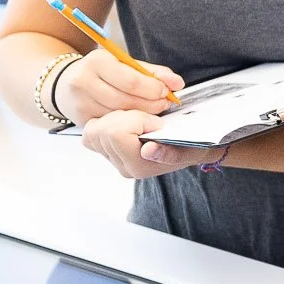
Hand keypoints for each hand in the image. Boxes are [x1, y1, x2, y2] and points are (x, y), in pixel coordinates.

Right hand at [56, 50, 183, 124]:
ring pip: (120, 115)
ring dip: (142, 115)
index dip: (153, 89)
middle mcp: (84, 81)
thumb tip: (177, 82)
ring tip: (153, 110)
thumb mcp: (126, 64)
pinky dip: (128, 123)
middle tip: (165, 104)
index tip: (166, 91)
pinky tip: (136, 118)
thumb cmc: (104, 72)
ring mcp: (81, 103)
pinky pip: (112, 125)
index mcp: (97, 62)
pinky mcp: (82, 119)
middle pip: (126, 101)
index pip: (131, 81)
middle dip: (151, 104)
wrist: (67, 83)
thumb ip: (153, 73)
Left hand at [81, 110, 222, 179]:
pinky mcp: (105, 150)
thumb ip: (171, 152)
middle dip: (125, 117)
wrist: (193, 148)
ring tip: (137, 120)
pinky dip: (106, 121)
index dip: (136, 120)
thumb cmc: (192, 144)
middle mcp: (123, 166)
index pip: (117, 134)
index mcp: (140, 166)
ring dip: (115, 117)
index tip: (157, 122)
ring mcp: (112, 159)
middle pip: (102, 130)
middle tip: (147, 120)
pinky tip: (125, 123)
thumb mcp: (190, 148)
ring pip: (93, 129)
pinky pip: (90, 131)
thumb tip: (148, 150)